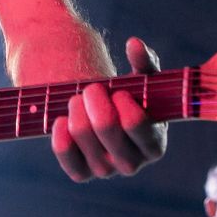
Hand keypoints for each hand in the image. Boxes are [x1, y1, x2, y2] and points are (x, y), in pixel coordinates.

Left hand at [50, 36, 167, 180]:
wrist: (98, 109)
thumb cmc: (126, 93)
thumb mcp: (140, 78)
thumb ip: (145, 61)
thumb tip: (135, 44)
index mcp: (154, 145)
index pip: (138, 128)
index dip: (125, 105)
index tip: (119, 91)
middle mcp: (132, 163)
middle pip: (107, 129)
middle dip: (96, 101)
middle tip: (92, 88)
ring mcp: (105, 170)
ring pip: (84, 138)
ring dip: (77, 111)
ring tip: (78, 98)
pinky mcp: (81, 172)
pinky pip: (67, 157)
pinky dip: (62, 136)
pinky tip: (62, 120)